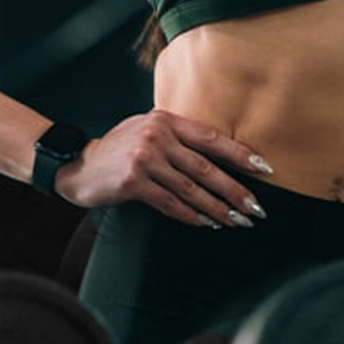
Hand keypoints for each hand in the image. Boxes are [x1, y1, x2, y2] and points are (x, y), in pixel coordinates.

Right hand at [57, 109, 268, 227]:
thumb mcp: (147, 130)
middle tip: (256, 208)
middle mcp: (157, 135)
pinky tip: (207, 223)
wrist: (78, 165)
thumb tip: (221, 156)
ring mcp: (144, 158)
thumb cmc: (120, 149)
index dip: (240, 154)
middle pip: (206, 168)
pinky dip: (191, 215)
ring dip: (217, 208)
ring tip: (237, 221)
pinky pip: (170, 203)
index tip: (265, 169)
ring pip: (191, 189)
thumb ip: (178, 136)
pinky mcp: (133, 182)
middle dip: (234, 190)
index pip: (212, 138)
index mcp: (166, 119)